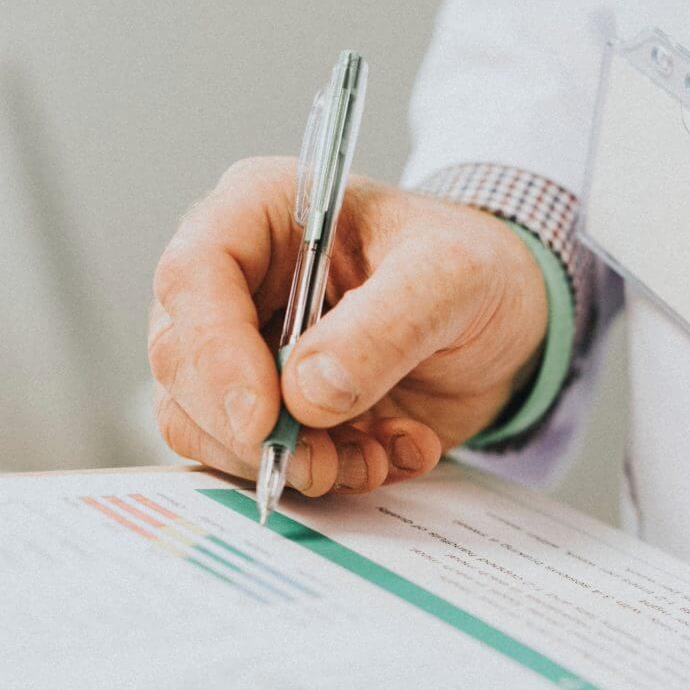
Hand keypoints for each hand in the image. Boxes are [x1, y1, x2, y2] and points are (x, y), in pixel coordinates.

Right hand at [149, 158, 547, 494]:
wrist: (507, 320)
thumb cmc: (474, 268)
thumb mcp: (451, 278)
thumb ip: (384, 328)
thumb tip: (305, 393)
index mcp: (260, 214)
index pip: (193, 277)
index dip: (214, 354)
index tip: (263, 419)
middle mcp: (236, 283)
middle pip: (182, 363)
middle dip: (249, 429)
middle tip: (320, 461)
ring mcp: (244, 351)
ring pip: (204, 425)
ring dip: (289, 461)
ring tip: (372, 454)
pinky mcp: (271, 411)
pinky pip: (256, 461)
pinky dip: (323, 475)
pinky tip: (385, 453)